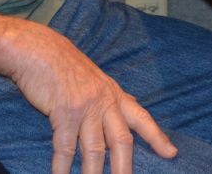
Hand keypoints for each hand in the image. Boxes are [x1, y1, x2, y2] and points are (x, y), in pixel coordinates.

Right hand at [3, 21, 175, 173]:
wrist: (40, 50)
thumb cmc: (65, 65)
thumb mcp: (96, 78)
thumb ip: (112, 96)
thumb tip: (131, 104)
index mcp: (114, 94)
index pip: (141, 118)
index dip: (157, 137)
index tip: (171, 153)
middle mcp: (104, 102)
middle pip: (121, 141)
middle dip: (125, 168)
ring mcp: (85, 108)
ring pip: (95, 150)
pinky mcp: (64, 113)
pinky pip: (65, 147)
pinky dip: (62, 167)